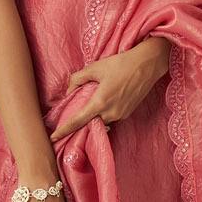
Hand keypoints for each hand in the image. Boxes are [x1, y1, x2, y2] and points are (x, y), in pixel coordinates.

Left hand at [49, 38, 170, 141]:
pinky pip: (110, 117)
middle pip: (89, 123)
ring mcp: (121, 115)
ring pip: (100, 120)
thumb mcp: (95, 67)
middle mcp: (110, 113)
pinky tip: (104, 99)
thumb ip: (77, 79)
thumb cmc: (121, 63)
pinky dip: (103, 112)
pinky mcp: (127, 113)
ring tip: (91, 102)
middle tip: (71, 115)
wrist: (148, 64)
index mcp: (100, 102)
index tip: (52, 138)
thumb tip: (69, 91)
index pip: (77, 121)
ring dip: (93, 115)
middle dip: (80, 121)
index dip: (64, 130)